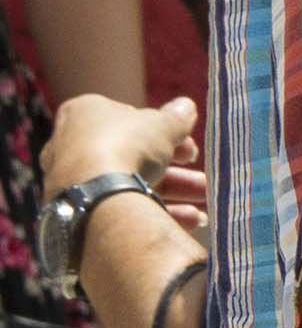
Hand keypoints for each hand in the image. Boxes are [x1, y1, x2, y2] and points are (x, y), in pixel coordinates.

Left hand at [45, 93, 201, 225]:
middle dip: (175, 168)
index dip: (163, 131)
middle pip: (133, 156)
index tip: (187, 146)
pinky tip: (189, 220)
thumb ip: (176, 117)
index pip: (128, 119)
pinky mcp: (75, 210)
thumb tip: (186, 107)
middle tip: (201, 176)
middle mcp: (71, 145)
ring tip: (205, 199)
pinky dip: (152, 211)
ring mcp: (72, 180)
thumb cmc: (125, 145)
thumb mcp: (162, 124)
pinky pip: (118, 207)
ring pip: (130, 184)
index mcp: (84, 113)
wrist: (92, 195)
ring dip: (174, 191)